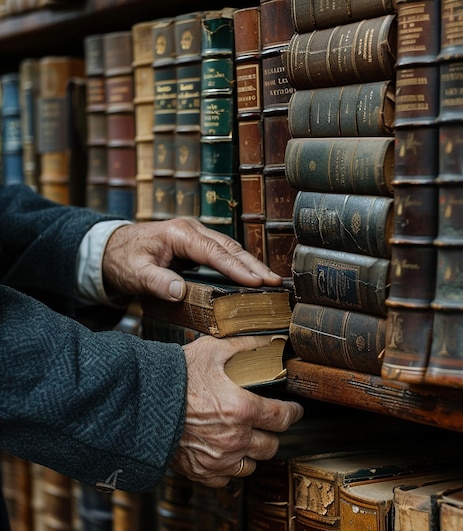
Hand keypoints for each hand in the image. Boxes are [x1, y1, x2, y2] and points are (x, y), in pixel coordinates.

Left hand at [102, 217, 282, 300]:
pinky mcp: (196, 245)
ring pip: (230, 249)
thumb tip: (180, 291)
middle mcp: (192, 231)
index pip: (214, 252)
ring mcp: (196, 236)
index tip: (256, 281)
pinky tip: (251, 276)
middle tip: (274, 282)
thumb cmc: (122, 259)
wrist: (111, 250)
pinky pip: (223, 253)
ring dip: (250, 264)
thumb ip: (157, 282)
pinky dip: (239, 264)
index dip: (237, 267)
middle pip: (229, 247)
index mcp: (179, 234)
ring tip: (271, 280)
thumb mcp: (135, 273)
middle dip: (253, 265)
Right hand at [172, 335, 303, 486]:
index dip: (293, 413)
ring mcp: (218, 459)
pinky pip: (227, 478)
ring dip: (251, 452)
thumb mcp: (212, 351)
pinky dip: (228, 467)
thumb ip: (245, 347)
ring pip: (251, 465)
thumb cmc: (175, 376)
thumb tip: (269, 343)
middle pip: (271, 445)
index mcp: (242, 409)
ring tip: (242, 437)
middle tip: (264, 422)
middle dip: (271, 432)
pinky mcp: (201, 471)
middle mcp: (234, 439)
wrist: (140, 402)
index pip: (283, 418)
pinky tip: (222, 451)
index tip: (294, 410)